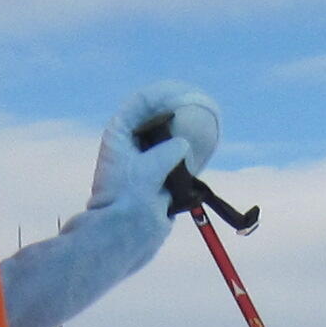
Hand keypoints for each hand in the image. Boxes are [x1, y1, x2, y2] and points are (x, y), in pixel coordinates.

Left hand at [93, 86, 219, 214]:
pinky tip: (204, 151)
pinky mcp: (157, 178)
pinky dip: (188, 155)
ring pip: (168, 139)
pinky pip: (176, 159)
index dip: (166, 93)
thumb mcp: (152, 166)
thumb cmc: (131, 197)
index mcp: (120, 133)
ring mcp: (144, 161)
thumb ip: (171, 148)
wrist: (127, 233)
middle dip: (179, 111)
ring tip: (205, 126)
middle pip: (157, 117)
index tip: (189, 94)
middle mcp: (130, 144)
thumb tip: (183, 146)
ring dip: (184, 134)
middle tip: (202, 106)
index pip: (142, 101)